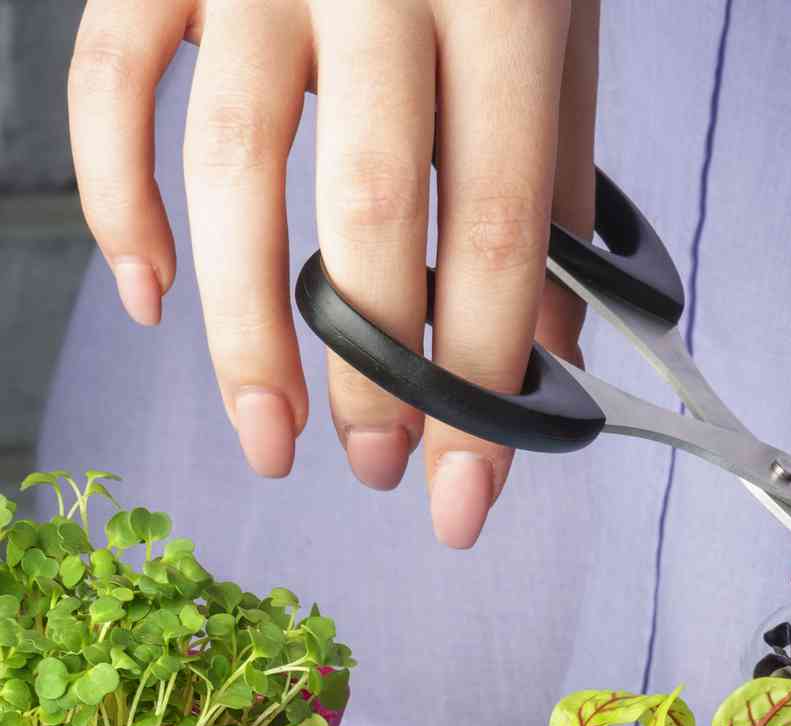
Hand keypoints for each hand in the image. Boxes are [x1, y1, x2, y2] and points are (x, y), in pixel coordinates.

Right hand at [68, 0, 600, 547]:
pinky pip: (110, 88)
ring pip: (235, 171)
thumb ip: (561, 177)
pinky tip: (156, 298)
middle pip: (369, 214)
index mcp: (504, 3)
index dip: (484, 381)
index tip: (469, 493)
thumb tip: (551, 352)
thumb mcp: (560, 24)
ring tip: (273, 435)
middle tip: (378, 467)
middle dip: (373, 373)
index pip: (502, 229)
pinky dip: (121, 204)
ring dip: (246, 329)